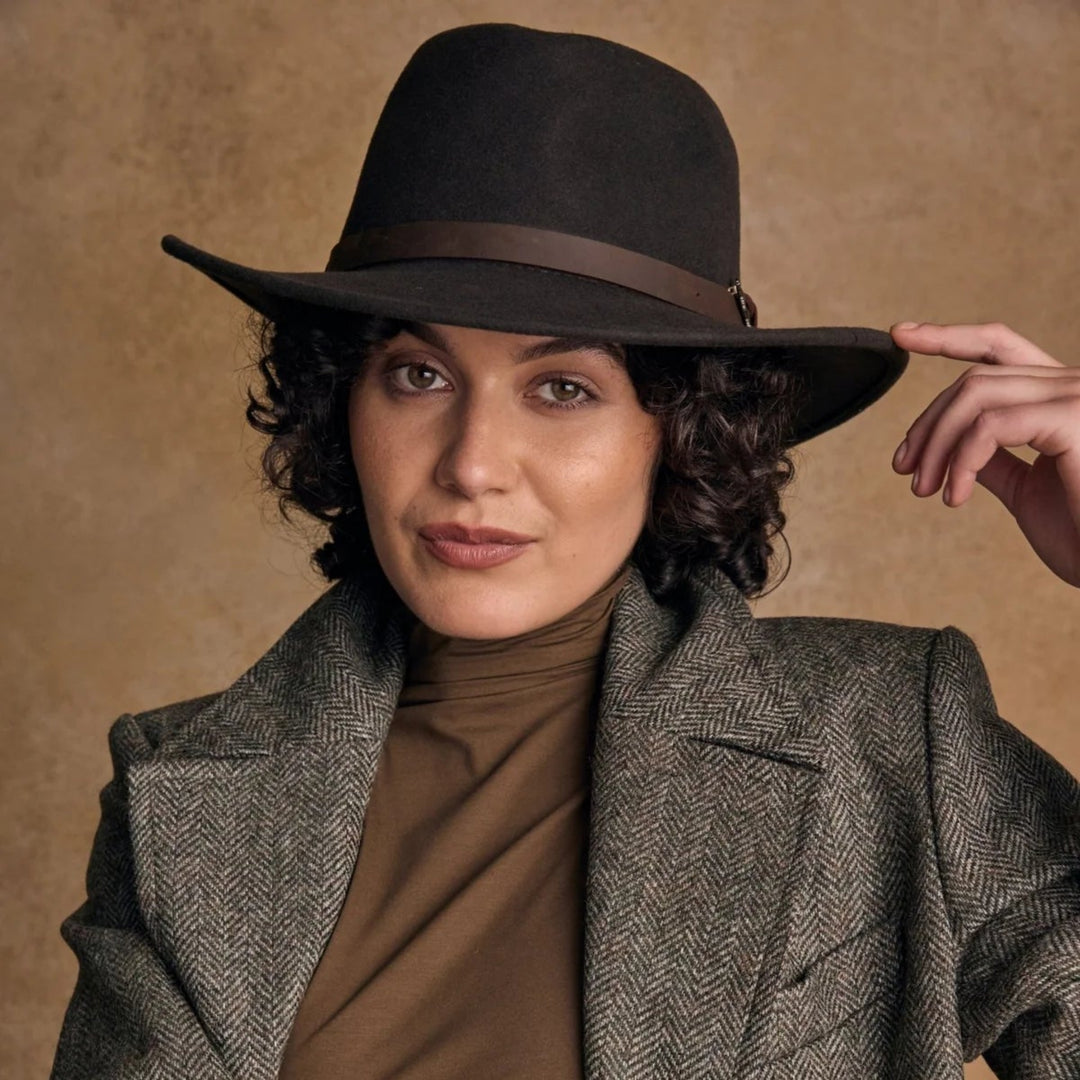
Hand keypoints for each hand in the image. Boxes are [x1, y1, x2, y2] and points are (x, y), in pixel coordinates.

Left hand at [889, 321, 1079, 588]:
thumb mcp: (1026, 488)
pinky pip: (991, 425)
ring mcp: (1076, 395)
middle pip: (974, 378)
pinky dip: (961, 460)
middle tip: (905, 470)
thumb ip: (995, 458)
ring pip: (975, 395)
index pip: (999, 347)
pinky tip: (955, 495)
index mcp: (1061, 397)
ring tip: (926, 489)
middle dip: (928, 423)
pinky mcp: (1073, 417)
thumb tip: (957, 445)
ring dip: (936, 445)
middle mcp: (1073, 385)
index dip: (948, 337)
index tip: (901, 335)